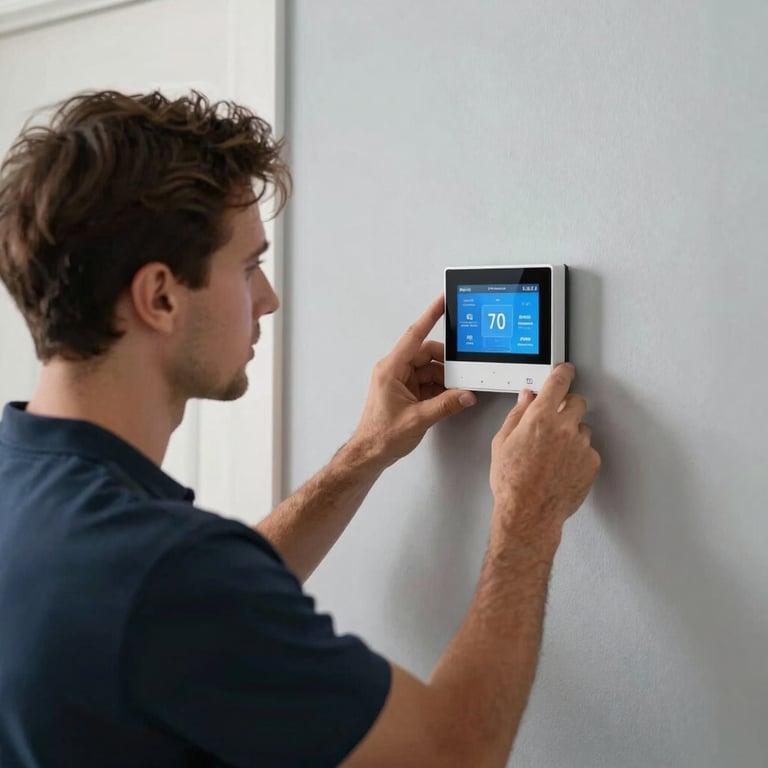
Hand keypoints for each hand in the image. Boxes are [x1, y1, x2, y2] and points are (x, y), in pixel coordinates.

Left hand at [351, 295, 476, 468]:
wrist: (369, 454)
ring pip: (429, 369)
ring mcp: (399, 381)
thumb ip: (445, 406)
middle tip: (464, 372)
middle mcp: (394, 370)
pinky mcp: (405, 391)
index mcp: (391, 369)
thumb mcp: (418, 420)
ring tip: (457, 392)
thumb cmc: (381, 436)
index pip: (414, 336)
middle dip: (446, 364)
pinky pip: (427, 381)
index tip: (442, 301)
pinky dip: (440, 388)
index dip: (430, 317)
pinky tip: (449, 398)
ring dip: (444, 379)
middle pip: (426, 354)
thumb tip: (465, 395)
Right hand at [489, 363, 599, 544]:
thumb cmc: (512, 482)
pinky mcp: (592, 463)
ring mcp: (581, 446)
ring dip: (572, 434)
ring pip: (582, 428)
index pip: (558, 383)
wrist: (529, 513)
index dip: (562, 373)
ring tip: (553, 454)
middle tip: (554, 420)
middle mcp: (564, 428)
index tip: (565, 370)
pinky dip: (578, 454)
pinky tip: (561, 467)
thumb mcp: (503, 443)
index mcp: (540, 418)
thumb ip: (518, 415)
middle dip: (566, 406)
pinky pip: (588, 450)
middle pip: (577, 402)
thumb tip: (527, 398)